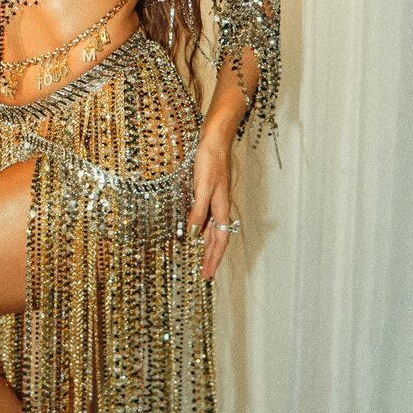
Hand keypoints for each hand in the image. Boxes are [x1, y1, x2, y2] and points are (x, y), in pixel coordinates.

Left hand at [187, 127, 234, 279]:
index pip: (220, 239)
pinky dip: (202, 228)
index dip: (214, 258)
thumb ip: (198, 211)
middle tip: (204, 273)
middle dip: (212, 256)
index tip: (207, 274)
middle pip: (218, 237)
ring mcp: (215, 198)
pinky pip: (207, 216)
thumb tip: (192, 235)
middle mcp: (220, 205)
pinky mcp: (209, 190)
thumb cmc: (209, 159)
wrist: (214, 137)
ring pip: (213, 228)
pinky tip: (195, 229)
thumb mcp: (202, 187)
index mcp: (221, 207)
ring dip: (208, 245)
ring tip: (201, 258)